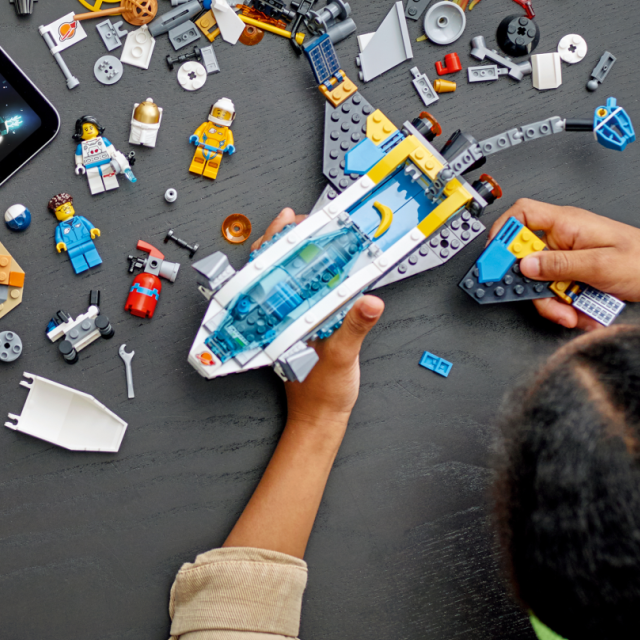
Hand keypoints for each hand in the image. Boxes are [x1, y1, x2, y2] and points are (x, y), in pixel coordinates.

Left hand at [252, 208, 384, 427]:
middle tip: (303, 219)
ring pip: (287, 281)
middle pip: (276, 270)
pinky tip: (322, 270)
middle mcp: (280, 319)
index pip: (271, 271)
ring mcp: (290, 323)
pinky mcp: (302, 329)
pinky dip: (310, 279)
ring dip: (298, 258)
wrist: (320, 421)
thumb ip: (355, 328)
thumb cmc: (321, 395)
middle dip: (286, 241)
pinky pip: (301, 297)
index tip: (289, 220)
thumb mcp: (342, 357)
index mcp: (281, 321)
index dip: (278, 242)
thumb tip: (368, 302)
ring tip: (310, 235)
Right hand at [485, 199, 639, 328]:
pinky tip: (584, 313)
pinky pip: (559, 291)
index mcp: (567, 224)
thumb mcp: (599, 266)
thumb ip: (559, 265)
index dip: (502, 233)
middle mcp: (564, 237)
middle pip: (526, 258)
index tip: (495, 259)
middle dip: (533, 287)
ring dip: (554, 303)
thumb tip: (524, 265)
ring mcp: (569, 256)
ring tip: (574, 314)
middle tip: (542, 301)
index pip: (521, 215)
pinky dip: (568, 306)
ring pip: (542, 281)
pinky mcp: (576, 272)